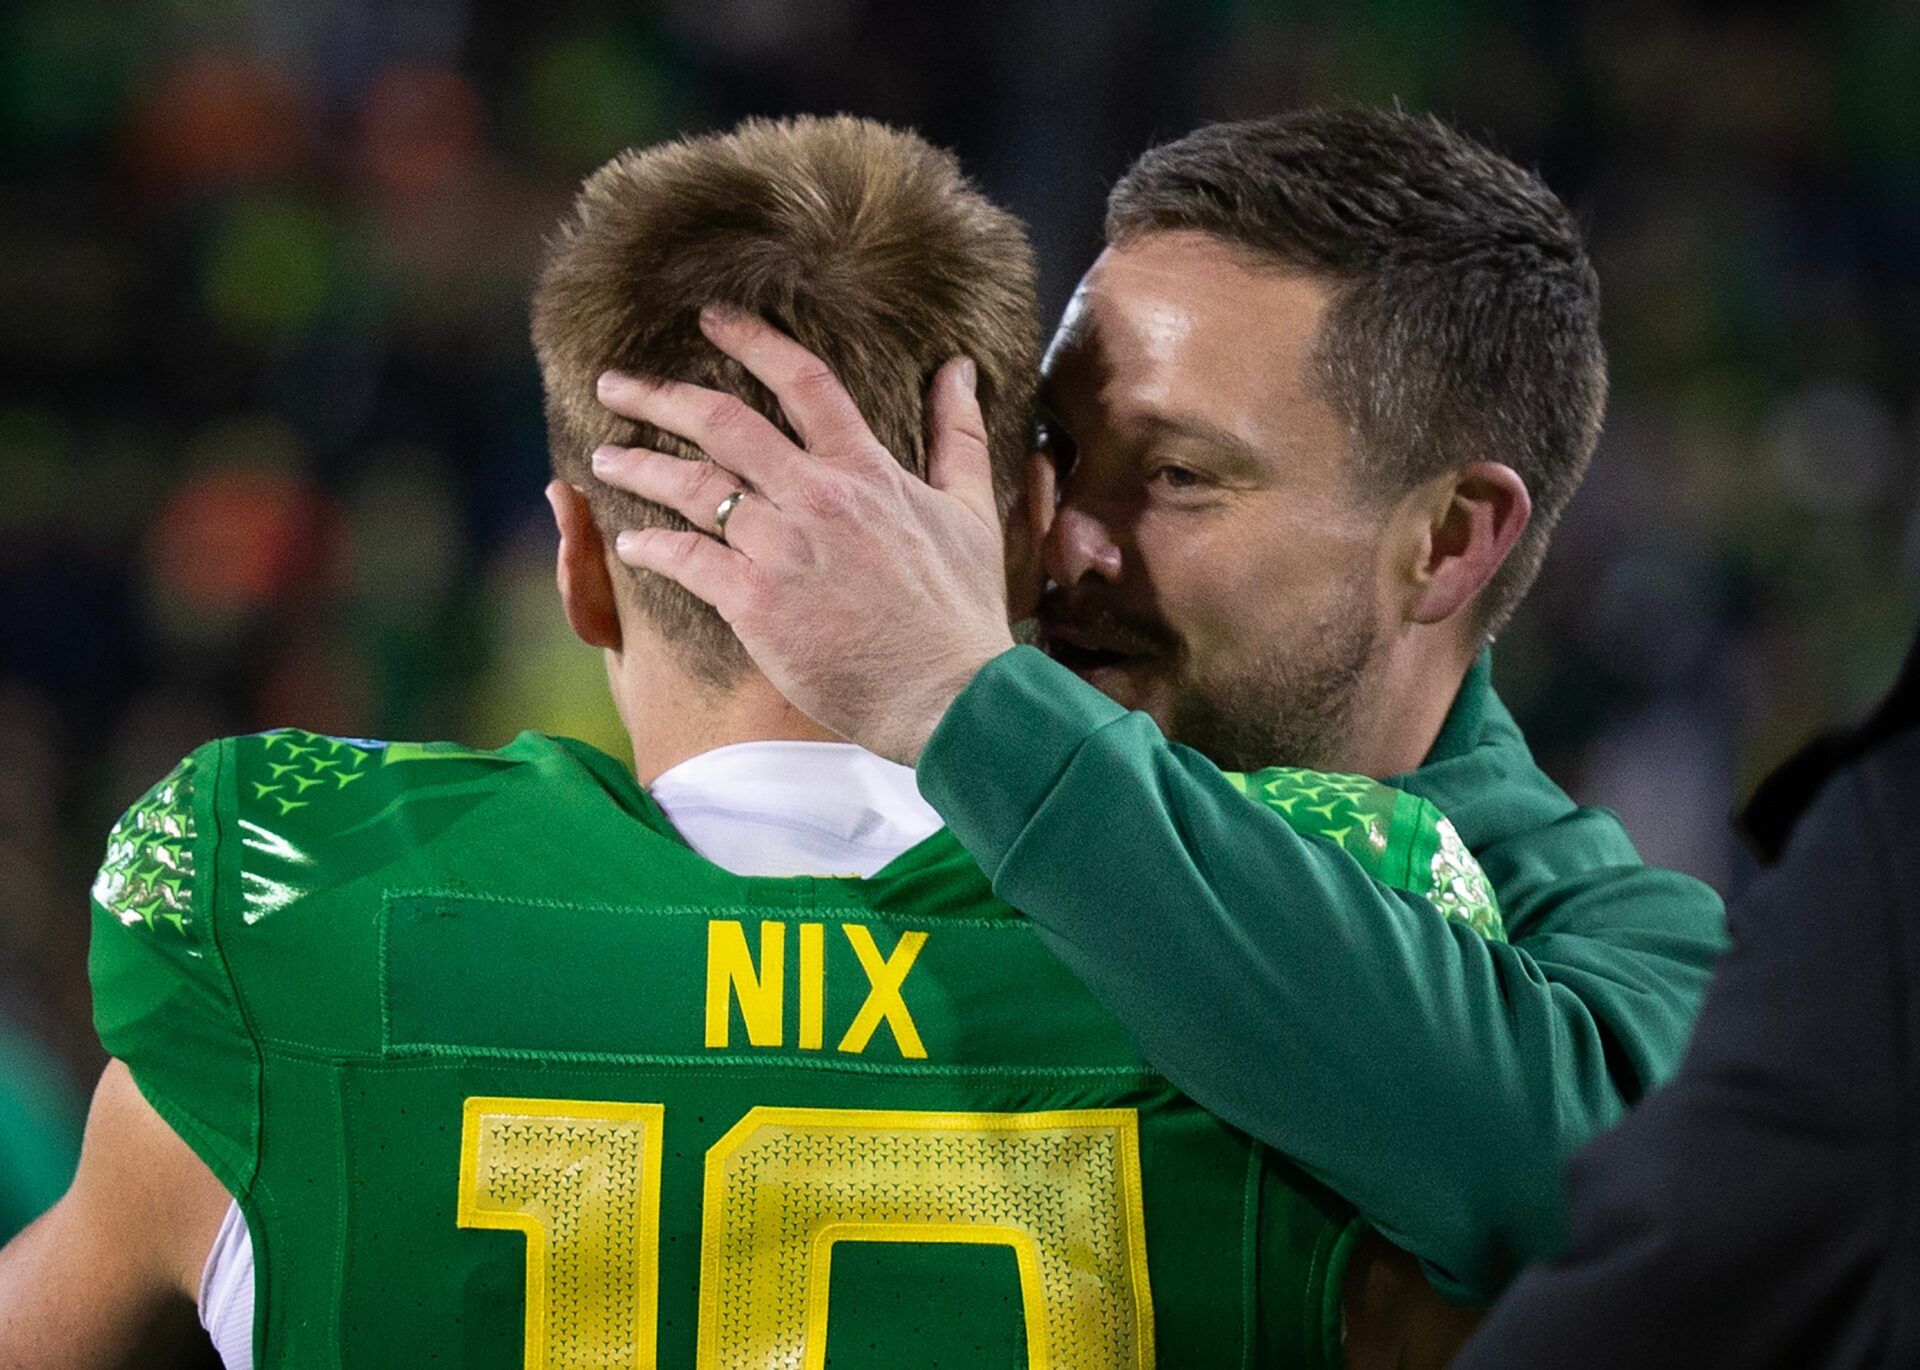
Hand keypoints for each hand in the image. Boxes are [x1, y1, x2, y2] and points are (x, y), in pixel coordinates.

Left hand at [592, 307, 1015, 763]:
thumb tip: (959, 371)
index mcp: (867, 470)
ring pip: (693, 487)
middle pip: (724, 423)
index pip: (804, 382)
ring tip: (605, 460)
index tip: (711, 318)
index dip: (753, 340)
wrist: (948, 695)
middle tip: (614, 384)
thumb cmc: (962, 612)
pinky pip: (686, 559)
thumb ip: (960, 436)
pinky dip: (651, 548)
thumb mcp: (974, 513)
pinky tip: (631, 544)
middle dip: (659, 396)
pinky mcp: (756, 603)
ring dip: (639, 468)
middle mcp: (818, 497)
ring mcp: (784, 549)